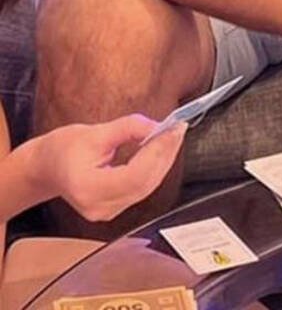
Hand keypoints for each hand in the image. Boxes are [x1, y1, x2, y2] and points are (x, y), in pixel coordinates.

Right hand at [34, 114, 185, 221]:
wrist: (46, 167)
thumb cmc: (63, 148)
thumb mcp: (94, 131)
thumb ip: (127, 128)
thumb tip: (156, 126)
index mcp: (88, 188)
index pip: (134, 175)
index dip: (157, 152)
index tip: (172, 129)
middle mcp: (99, 207)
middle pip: (144, 184)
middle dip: (164, 154)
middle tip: (178, 129)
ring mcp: (106, 212)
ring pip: (146, 188)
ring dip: (162, 161)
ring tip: (173, 136)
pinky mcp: (113, 209)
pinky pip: (140, 190)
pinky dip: (153, 169)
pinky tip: (160, 151)